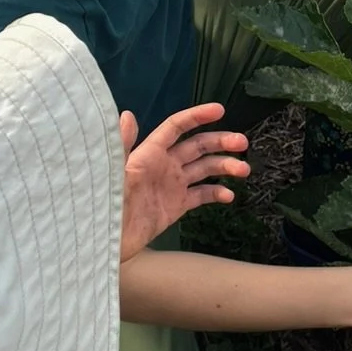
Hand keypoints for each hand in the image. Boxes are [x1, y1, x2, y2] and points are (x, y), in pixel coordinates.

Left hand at [119, 105, 249, 259]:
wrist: (108, 240)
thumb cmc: (107, 203)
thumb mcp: (114, 173)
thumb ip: (122, 145)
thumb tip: (127, 115)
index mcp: (150, 153)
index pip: (176, 127)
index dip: (197, 116)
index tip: (220, 110)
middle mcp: (164, 165)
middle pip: (197, 146)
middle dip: (220, 142)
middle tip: (242, 143)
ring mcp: (172, 185)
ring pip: (204, 169)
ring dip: (225, 166)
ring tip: (244, 170)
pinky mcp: (176, 205)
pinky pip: (201, 195)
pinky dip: (217, 193)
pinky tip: (229, 196)